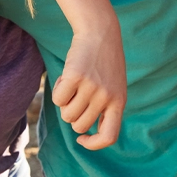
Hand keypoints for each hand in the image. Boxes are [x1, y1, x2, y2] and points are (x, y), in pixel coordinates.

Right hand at [53, 22, 126, 149]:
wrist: (101, 32)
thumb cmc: (104, 63)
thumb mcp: (114, 87)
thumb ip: (105, 108)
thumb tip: (83, 130)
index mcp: (119, 102)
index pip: (109, 137)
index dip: (93, 144)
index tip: (82, 138)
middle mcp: (107, 97)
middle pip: (78, 125)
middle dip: (73, 115)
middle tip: (77, 96)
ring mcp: (91, 87)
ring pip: (66, 114)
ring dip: (64, 102)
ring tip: (74, 84)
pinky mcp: (75, 77)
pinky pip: (57, 99)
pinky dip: (57, 90)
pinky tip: (66, 77)